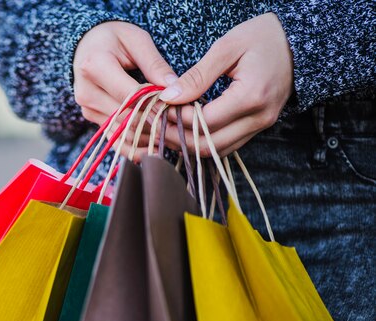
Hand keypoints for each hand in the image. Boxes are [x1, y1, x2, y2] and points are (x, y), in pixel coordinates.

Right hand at [73, 21, 175, 159]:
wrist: (86, 46)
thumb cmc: (114, 38)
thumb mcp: (137, 40)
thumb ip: (155, 64)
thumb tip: (175, 89)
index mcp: (95, 66)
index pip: (129, 95)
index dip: (155, 106)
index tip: (177, 110)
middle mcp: (87, 91)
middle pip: (125, 117)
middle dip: (153, 124)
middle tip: (179, 126)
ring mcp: (87, 108)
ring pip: (121, 132)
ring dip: (146, 137)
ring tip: (170, 135)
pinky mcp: (91, 118)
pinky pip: (114, 138)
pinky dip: (133, 146)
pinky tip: (152, 147)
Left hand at [159, 13, 293, 155]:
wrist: (298, 42)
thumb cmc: (263, 37)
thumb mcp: (227, 47)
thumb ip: (197, 76)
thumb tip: (169, 97)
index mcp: (252, 96)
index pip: (205, 121)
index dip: (177, 118)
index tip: (157, 108)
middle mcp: (259, 118)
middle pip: (208, 144)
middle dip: (177, 137)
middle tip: (155, 123)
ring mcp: (261, 126)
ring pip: (216, 150)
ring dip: (188, 144)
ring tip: (165, 127)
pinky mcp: (258, 128)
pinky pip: (226, 146)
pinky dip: (203, 142)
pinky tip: (185, 129)